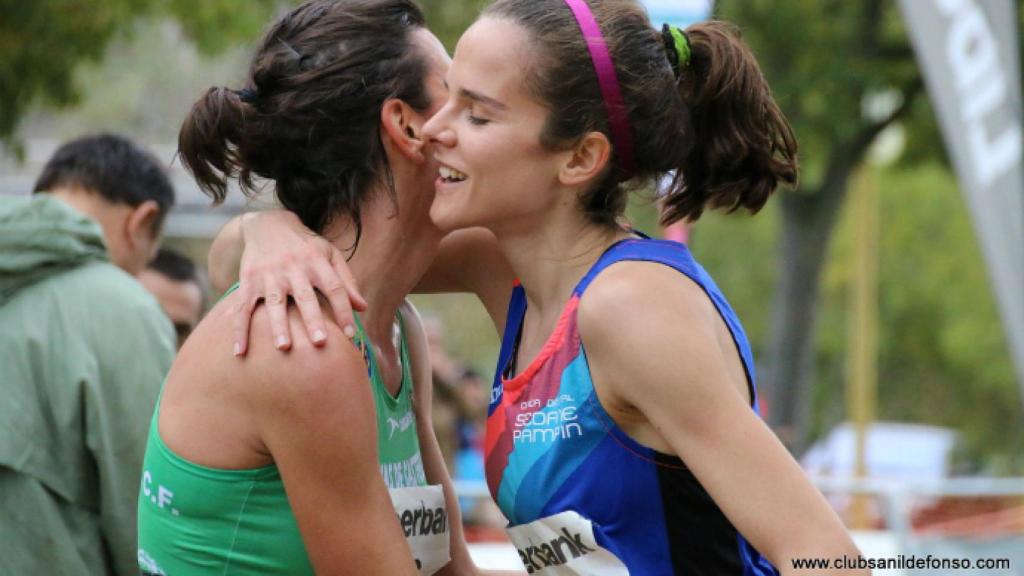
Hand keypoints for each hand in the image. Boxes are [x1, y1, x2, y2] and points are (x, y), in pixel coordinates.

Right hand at [232, 211, 366, 354]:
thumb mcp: (329, 254)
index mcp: (317, 261)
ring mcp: (269, 274)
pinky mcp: (249, 280)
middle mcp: (294, 267)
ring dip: (279, 325)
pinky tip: (239, 351)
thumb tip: (363, 308)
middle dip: (312, 319)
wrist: (268, 223)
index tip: (351, 335)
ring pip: (274, 302)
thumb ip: (346, 281)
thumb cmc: (305, 246)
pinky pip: (243, 307)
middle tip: (320, 342)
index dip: (344, 310)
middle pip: (305, 296)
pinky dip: (240, 330)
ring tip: (283, 348)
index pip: (334, 287)